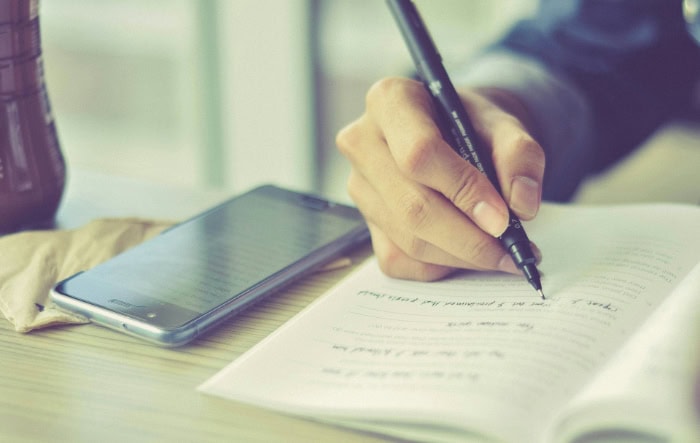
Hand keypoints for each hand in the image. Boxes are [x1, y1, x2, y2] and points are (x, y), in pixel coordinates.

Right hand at [336, 77, 543, 280]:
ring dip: (461, 256)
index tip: (502, 219)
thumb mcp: (503, 123)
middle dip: (468, 239)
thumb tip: (521, 206)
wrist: (451, 132)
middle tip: (511, 252)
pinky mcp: (365, 221)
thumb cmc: (471, 124)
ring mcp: (359, 186)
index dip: (463, 190)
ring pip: (408, 239)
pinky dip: (440, 266)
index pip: (419, 154)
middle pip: (412, 206)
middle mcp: (362, 143)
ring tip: (501, 255)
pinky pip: (399, 259)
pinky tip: (466, 253)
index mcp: (390, 101)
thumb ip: (520, 155)